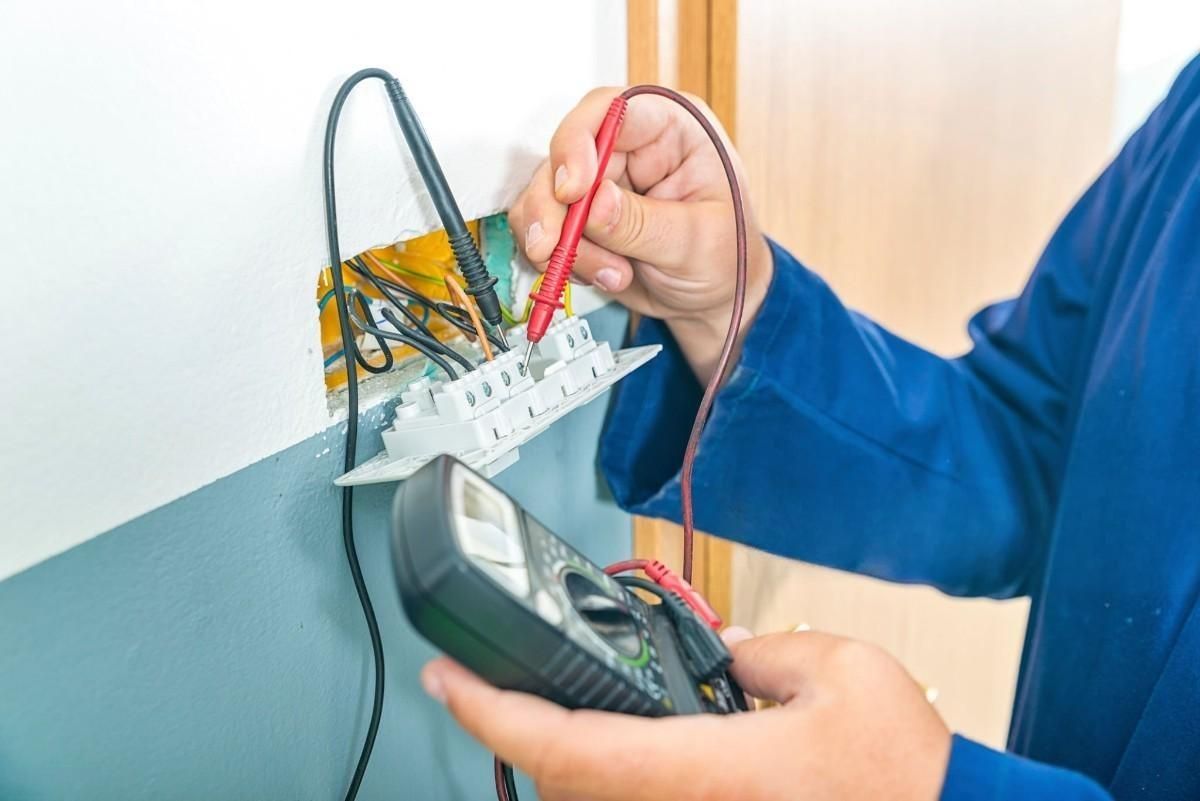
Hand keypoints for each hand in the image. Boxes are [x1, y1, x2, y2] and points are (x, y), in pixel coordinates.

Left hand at [421, 628, 951, 800]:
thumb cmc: (904, 775)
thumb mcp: (839, 674)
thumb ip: (762, 651)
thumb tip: (723, 651)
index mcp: (703, 771)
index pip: (565, 747)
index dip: (492, 712)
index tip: (449, 678)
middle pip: (562, 783)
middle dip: (523, 727)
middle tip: (494, 673)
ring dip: (566, 754)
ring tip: (553, 697)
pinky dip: (608, 775)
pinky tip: (623, 739)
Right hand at [508, 87, 775, 382]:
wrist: (714, 300)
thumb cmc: (727, 259)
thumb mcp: (697, 241)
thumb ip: (644, 223)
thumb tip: (594, 204)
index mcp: (673, 129)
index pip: (611, 109)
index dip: (579, 142)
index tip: (572, 191)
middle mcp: (631, 147)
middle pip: (565, 155)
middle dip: (554, 208)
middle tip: (553, 246)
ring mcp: (602, 182)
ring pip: (546, 195)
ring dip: (562, 243)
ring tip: (610, 274)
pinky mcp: (582, 218)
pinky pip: (546, 229)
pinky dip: (561, 259)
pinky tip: (601, 276)